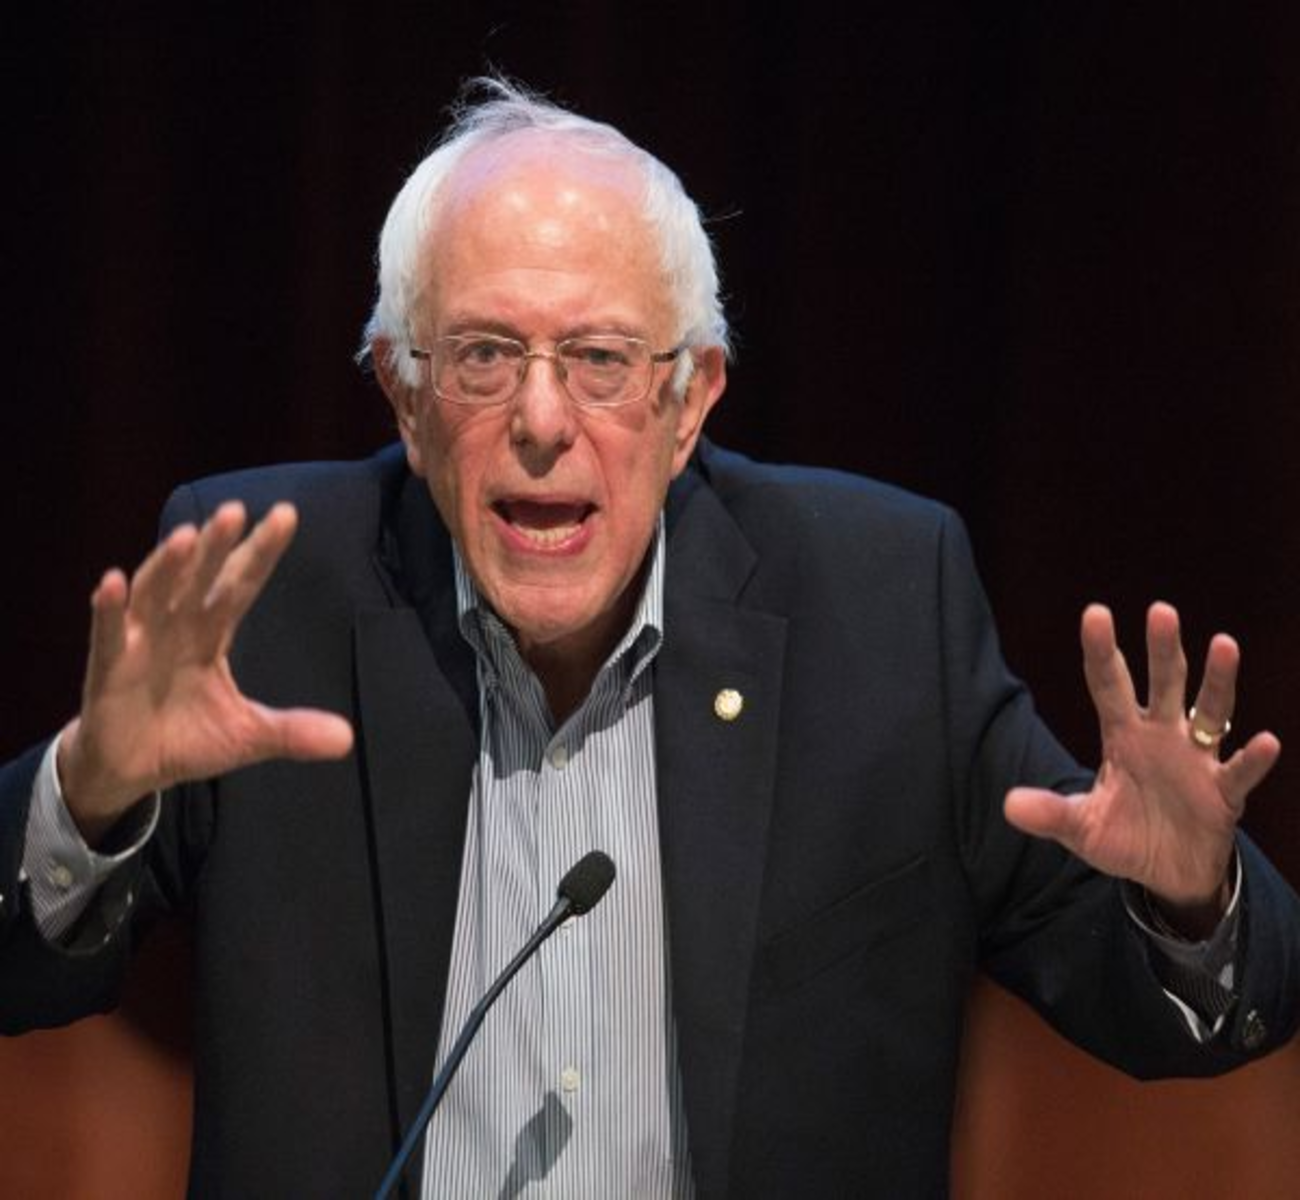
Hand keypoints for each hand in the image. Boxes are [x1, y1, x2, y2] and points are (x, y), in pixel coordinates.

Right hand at [57, 501, 353, 843]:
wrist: (132, 769)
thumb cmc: (188, 738)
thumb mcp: (247, 735)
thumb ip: (293, 731)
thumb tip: (346, 739)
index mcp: (212, 633)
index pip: (242, 584)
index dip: (261, 551)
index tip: (286, 514)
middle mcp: (178, 626)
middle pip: (201, 579)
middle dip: (217, 546)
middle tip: (235, 510)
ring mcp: (141, 642)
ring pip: (155, 594)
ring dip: (168, 565)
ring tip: (187, 536)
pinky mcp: (109, 667)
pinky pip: (108, 634)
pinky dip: (109, 609)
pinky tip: (112, 582)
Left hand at [1004, 602, 1279, 935]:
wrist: (1168, 874)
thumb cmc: (1124, 836)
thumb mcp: (1081, 826)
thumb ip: (1051, 813)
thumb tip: (1009, 805)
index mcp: (1122, 736)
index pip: (1108, 684)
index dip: (1102, 651)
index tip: (1095, 613)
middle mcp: (1161, 737)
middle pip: (1164, 685)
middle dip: (1163, 650)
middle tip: (1160, 610)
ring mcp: (1196, 760)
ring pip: (1209, 712)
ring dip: (1217, 681)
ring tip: (1224, 644)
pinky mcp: (1224, 792)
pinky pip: (1240, 771)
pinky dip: (1253, 759)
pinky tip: (1267, 741)